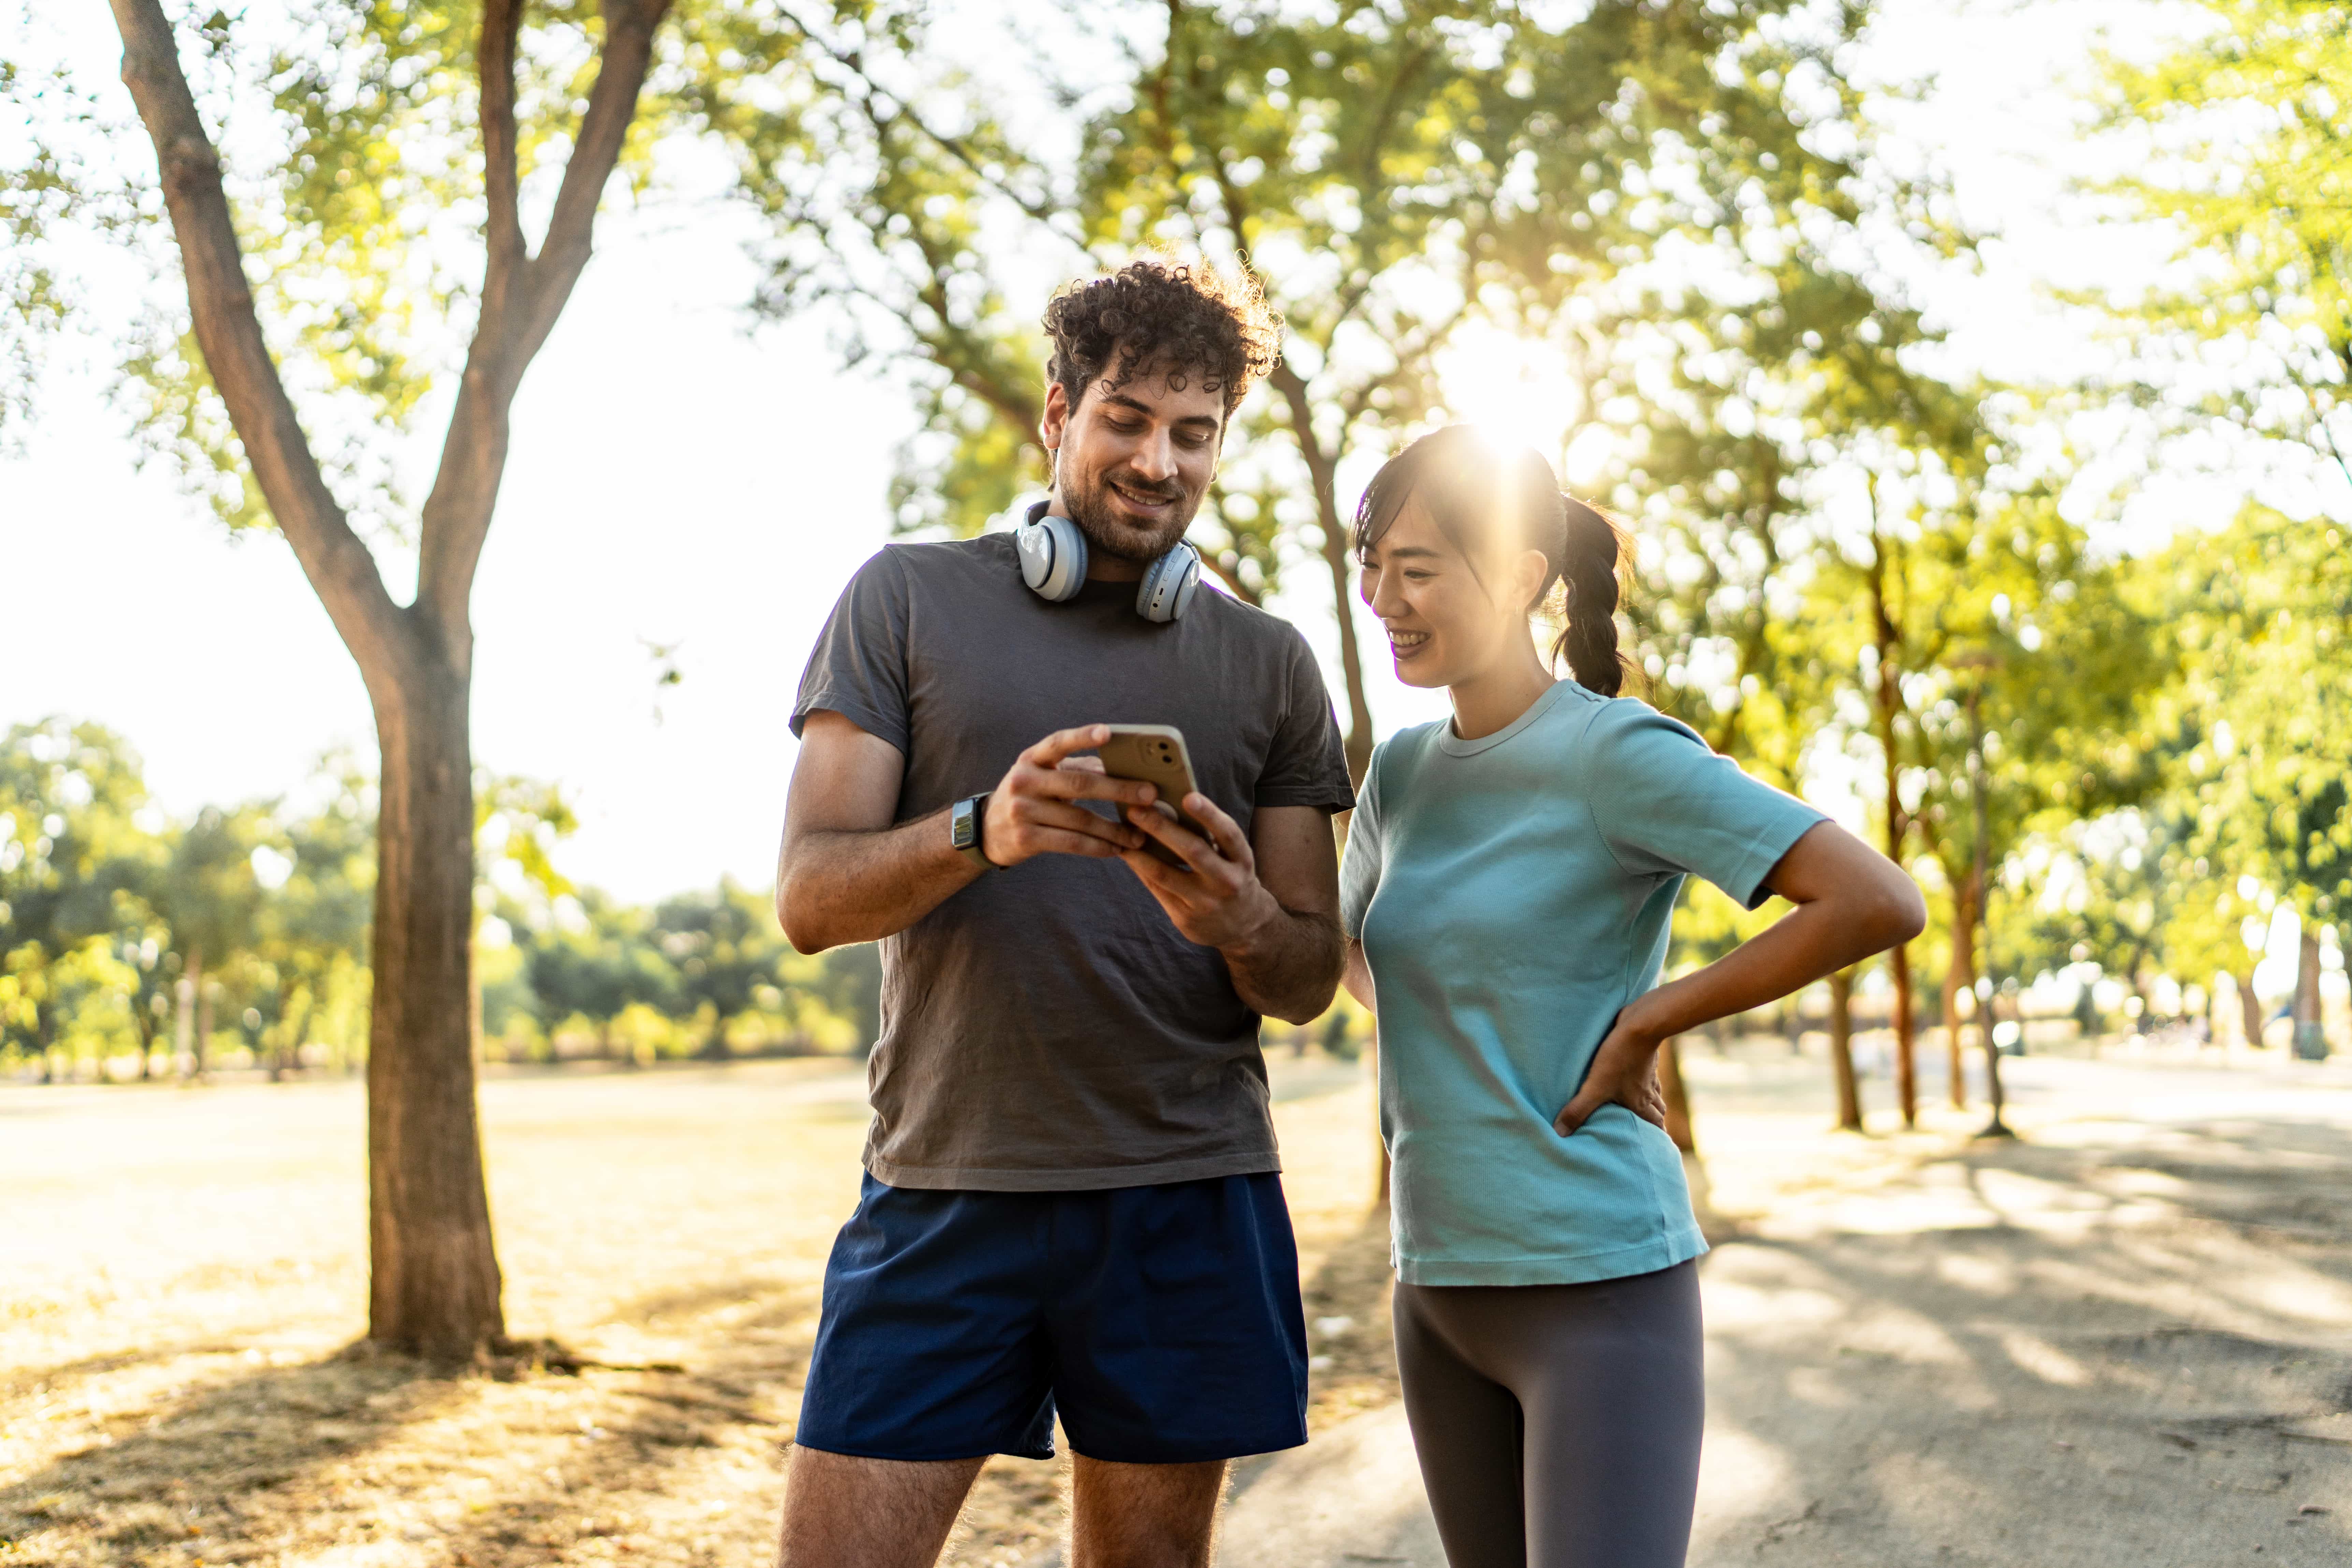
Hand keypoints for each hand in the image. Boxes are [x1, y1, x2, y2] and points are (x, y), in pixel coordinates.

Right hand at [981, 725, 1154, 867]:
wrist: (987, 829)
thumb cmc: (1030, 796)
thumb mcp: (1044, 775)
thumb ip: (1078, 768)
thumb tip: (1124, 768)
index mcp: (1032, 758)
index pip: (1058, 742)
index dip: (1082, 736)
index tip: (1108, 732)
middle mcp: (1024, 780)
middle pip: (1079, 783)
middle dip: (1119, 789)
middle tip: (1150, 794)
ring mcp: (1022, 810)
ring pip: (1079, 820)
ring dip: (1114, 829)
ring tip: (1140, 836)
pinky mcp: (1026, 838)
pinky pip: (1071, 843)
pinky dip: (1098, 847)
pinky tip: (1117, 850)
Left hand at [1118, 791, 1281, 950]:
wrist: (1243, 927)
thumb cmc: (1230, 877)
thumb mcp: (1233, 859)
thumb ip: (1211, 838)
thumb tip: (1169, 808)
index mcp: (1242, 860)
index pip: (1228, 833)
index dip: (1209, 814)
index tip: (1188, 796)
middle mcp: (1227, 882)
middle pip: (1193, 851)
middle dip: (1162, 828)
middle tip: (1136, 809)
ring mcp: (1205, 903)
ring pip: (1165, 874)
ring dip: (1139, 852)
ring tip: (1122, 832)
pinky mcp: (1185, 918)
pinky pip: (1156, 889)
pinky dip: (1140, 869)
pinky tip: (1128, 854)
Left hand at [1554, 1013, 1668, 1135]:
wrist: (1639, 1025)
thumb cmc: (1618, 1059)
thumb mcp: (1594, 1087)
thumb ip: (1578, 1110)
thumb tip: (1560, 1133)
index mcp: (1640, 1102)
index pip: (1655, 1125)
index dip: (1657, 1137)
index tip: (1659, 1146)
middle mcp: (1648, 1090)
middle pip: (1658, 1110)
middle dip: (1654, 1121)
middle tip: (1648, 1129)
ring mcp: (1649, 1072)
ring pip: (1655, 1091)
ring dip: (1651, 1100)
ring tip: (1642, 1105)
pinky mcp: (1645, 1055)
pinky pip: (1649, 1071)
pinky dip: (1645, 1078)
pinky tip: (1637, 1074)